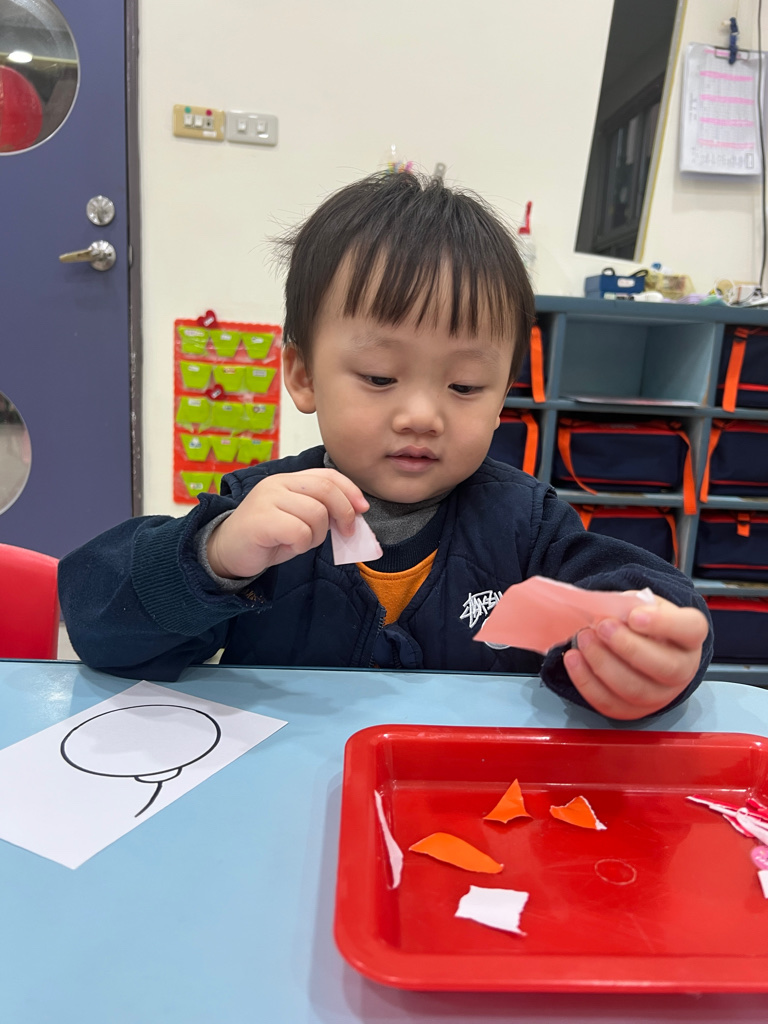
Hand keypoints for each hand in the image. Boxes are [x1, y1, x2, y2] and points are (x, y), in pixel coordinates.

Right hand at [206, 469, 367, 578]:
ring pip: (316, 513)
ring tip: (301, 542)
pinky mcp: (261, 520)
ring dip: (317, 535)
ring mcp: (268, 500)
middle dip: (344, 513)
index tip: (362, 509)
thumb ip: (321, 510)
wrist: (227, 551)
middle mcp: (278, 484)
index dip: (350, 490)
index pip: (328, 475)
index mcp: (288, 480)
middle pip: (326, 490)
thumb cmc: (267, 537)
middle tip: (346, 533)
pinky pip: (300, 531)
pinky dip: (301, 544)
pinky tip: (288, 546)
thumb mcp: (298, 519)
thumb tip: (356, 514)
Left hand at [562, 594, 708, 719]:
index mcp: (690, 636)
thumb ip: (629, 605)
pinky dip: (587, 682)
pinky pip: (610, 703)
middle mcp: (683, 669)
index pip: (689, 630)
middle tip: (602, 626)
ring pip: (635, 689)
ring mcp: (661, 694)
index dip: (663, 624)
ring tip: (583, 639)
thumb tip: (605, 612)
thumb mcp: (641, 604)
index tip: (635, 616)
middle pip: (664, 667)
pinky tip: (574, 659)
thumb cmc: (644, 621)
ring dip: (603, 664)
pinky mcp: (635, 710)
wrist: (641, 643)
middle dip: (627, 647)